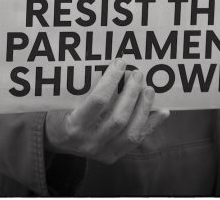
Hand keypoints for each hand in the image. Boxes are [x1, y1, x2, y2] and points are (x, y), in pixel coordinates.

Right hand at [44, 58, 169, 163]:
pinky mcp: (113, 156)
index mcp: (74, 125)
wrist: (56, 141)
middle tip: (138, 73)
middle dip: (131, 93)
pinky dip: (152, 125)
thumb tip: (113, 65)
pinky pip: (136, 141)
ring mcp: (103, 151)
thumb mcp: (65, 99)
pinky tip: (163, 111)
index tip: (120, 62)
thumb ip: (84, 86)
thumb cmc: (60, 112)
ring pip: (131, 132)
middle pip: (118, 117)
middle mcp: (89, 142)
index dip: (111, 80)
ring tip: (149, 88)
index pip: (98, 101)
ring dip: (143, 108)